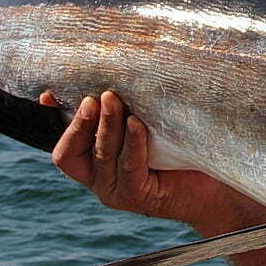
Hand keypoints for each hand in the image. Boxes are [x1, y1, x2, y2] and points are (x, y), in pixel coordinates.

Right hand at [40, 90, 262, 234]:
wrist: (216, 188)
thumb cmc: (182, 150)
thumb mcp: (151, 126)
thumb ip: (129, 109)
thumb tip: (119, 68)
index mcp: (95, 165)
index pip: (64, 146)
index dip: (56, 120)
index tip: (50, 93)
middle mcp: (100, 181)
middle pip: (73, 152)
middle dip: (80, 121)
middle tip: (92, 96)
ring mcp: (118, 192)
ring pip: (103, 154)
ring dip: (106, 124)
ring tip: (111, 98)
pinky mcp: (140, 196)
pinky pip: (130, 165)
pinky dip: (132, 141)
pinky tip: (137, 122)